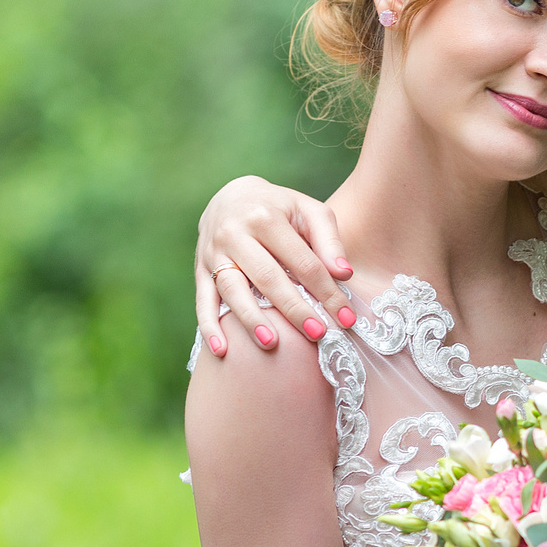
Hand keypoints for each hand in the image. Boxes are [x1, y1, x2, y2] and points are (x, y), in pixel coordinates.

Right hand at [194, 175, 355, 358]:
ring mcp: (213, 253)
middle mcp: (235, 233)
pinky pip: (202, 300)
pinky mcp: (200, 269)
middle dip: (294, 309)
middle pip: (267, 278)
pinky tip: (221, 350)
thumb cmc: (280, 209)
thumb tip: (344, 274)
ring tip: (271, 344)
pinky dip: (210, 326)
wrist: (231, 196)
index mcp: (266, 217)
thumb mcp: (308, 211)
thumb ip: (328, 240)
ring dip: (251, 319)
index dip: (326, 292)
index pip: (303, 262)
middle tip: (318, 334)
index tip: (347, 319)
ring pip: (232, 289)